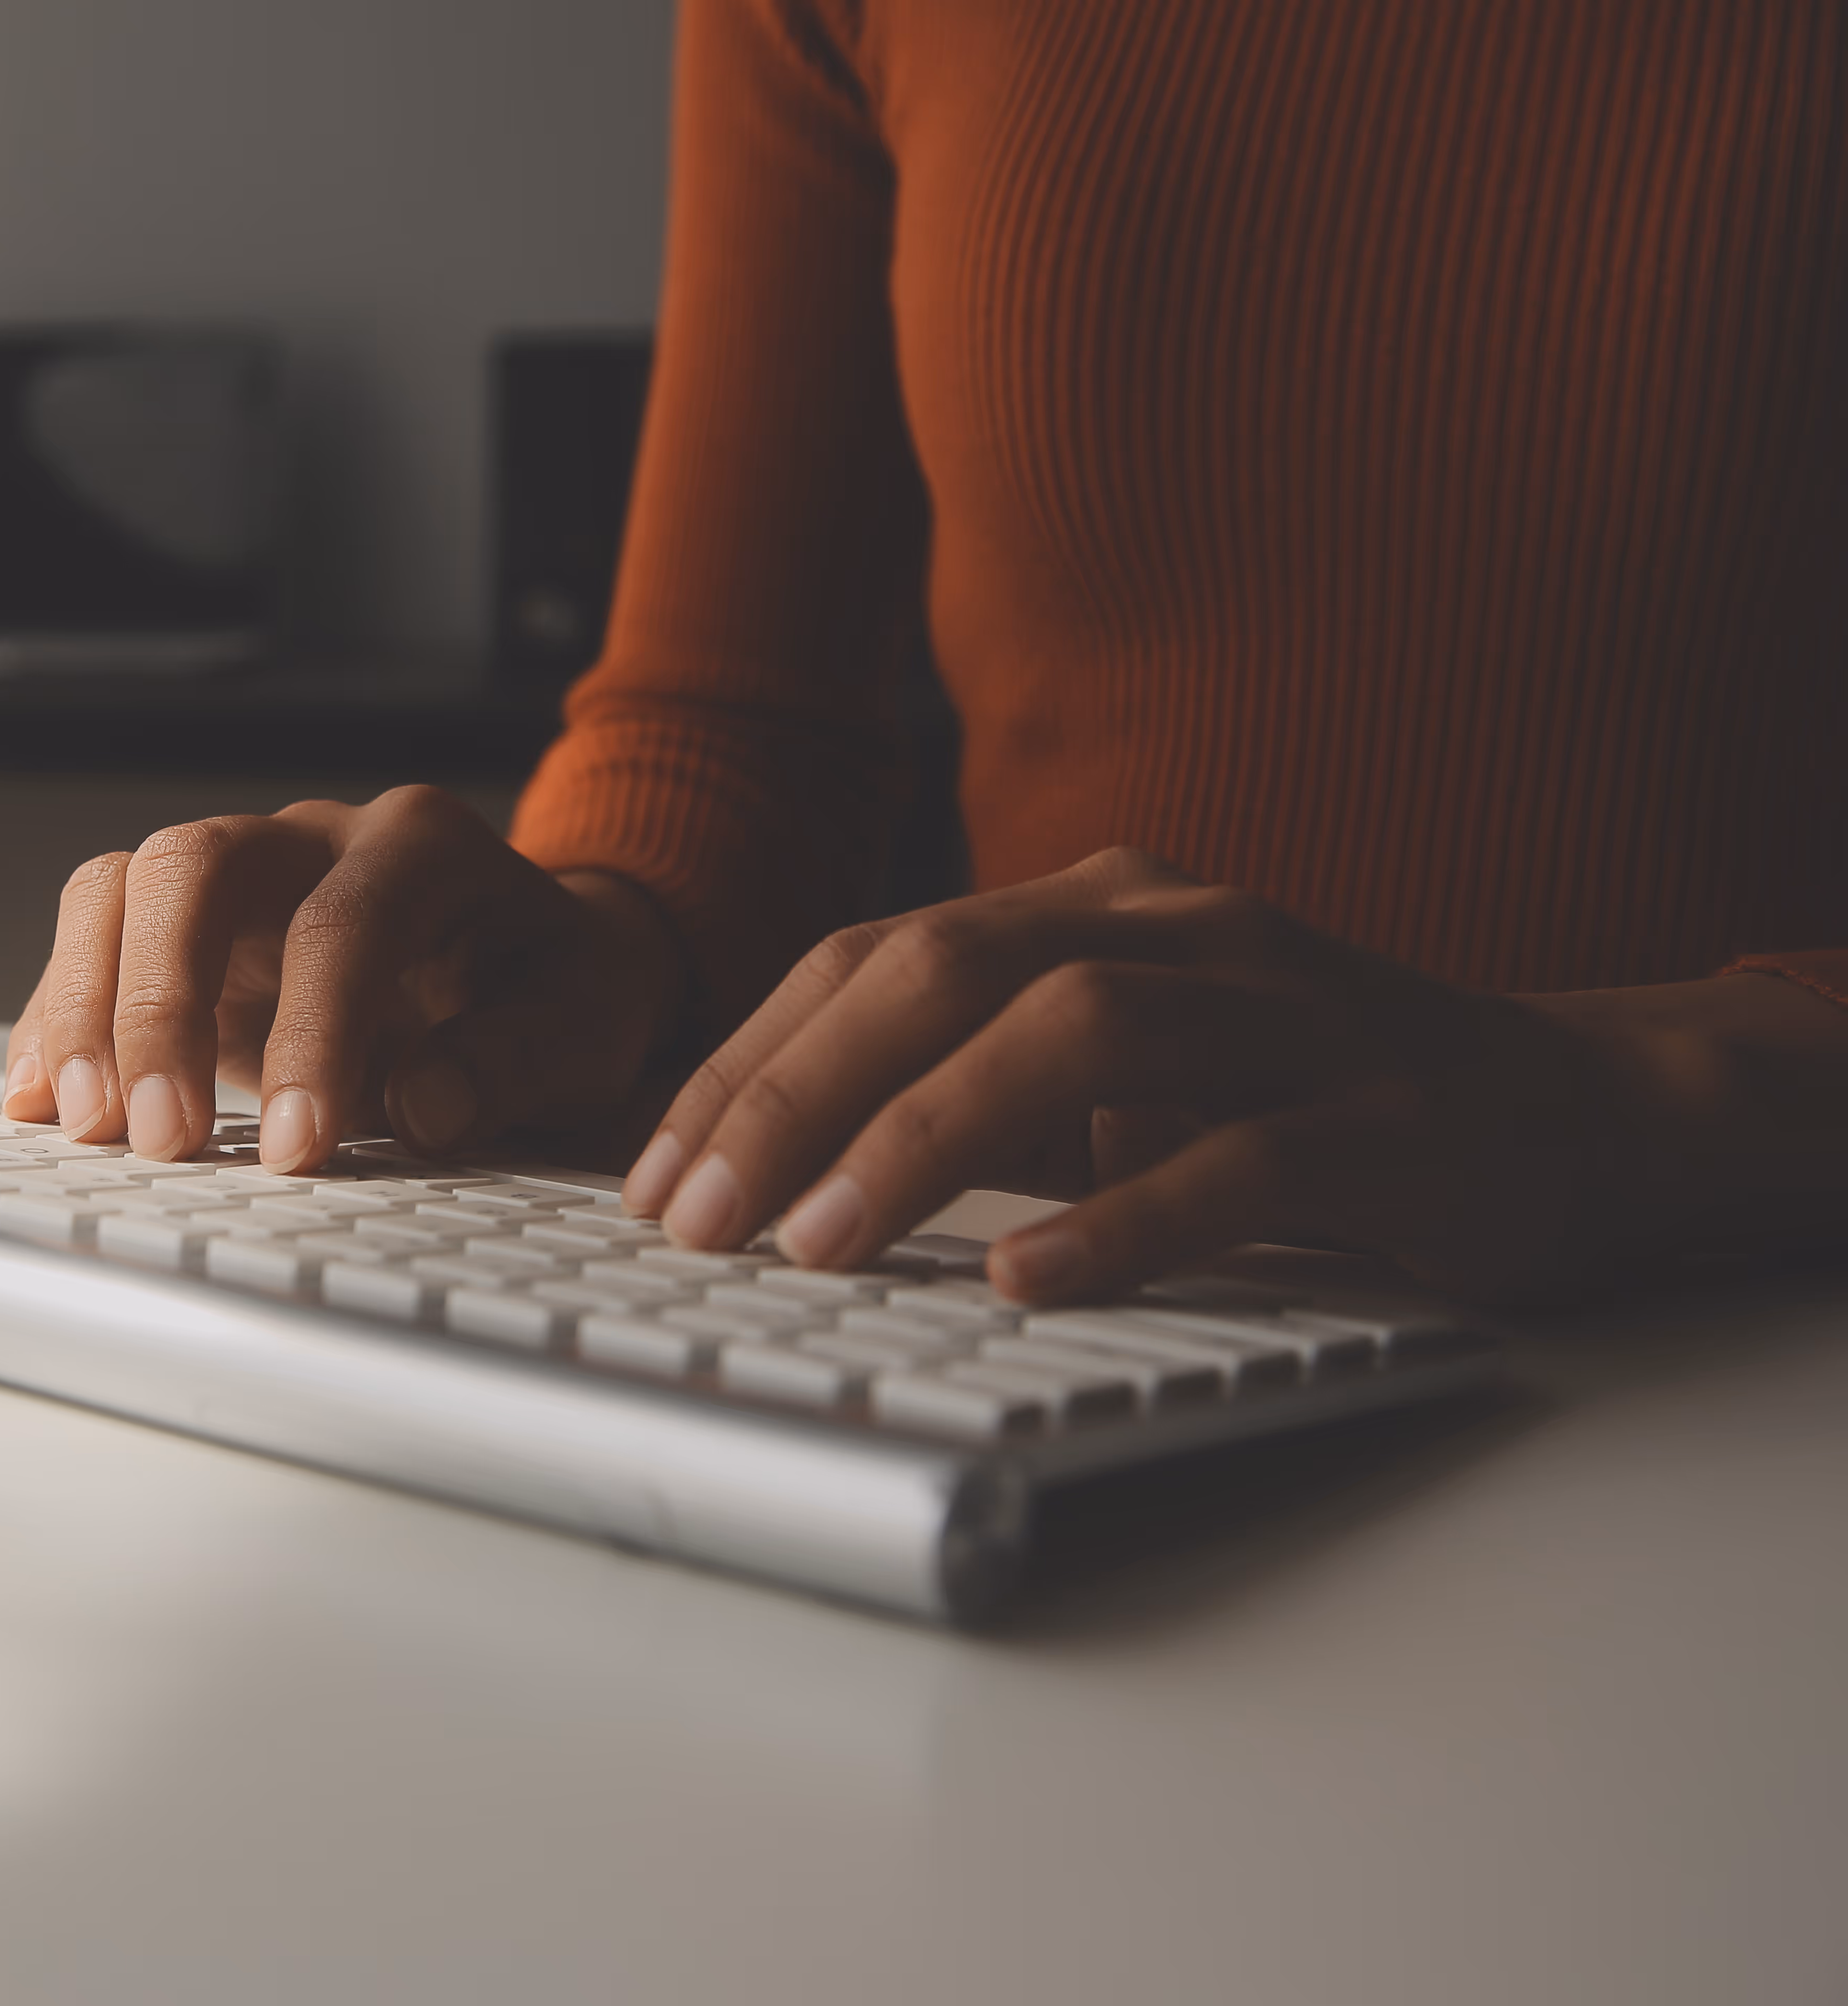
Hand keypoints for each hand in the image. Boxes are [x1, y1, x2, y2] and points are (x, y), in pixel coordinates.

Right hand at [1, 785, 687, 1170]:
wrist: (536, 965)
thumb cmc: (556, 992)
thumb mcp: (582, 1028)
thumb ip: (511, 1061)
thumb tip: (422, 1105)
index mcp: (421, 844)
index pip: (342, 921)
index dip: (312, 1034)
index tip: (298, 1146)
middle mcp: (311, 841)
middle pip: (194, 867)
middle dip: (160, 1001)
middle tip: (160, 1137)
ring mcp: (238, 881)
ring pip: (121, 891)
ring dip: (86, 1007)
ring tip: (85, 1124)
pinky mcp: (187, 940)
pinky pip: (96, 947)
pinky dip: (59, 1021)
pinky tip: (44, 1100)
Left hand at [621, 847, 1835, 1306]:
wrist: (1562, 1108)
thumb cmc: (1295, 1099)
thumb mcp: (1113, 1066)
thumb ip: (975, 1082)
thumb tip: (772, 1173)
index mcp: (1095, 905)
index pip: (874, 956)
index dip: (751, 1061)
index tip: (656, 1173)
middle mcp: (1179, 929)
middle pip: (946, 971)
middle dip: (798, 1094)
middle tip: (696, 1218)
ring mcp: (1288, 1014)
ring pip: (1074, 1035)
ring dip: (923, 1141)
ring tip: (814, 1244)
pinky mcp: (1384, 1116)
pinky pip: (1235, 1158)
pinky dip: (1118, 1216)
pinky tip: (1021, 1277)